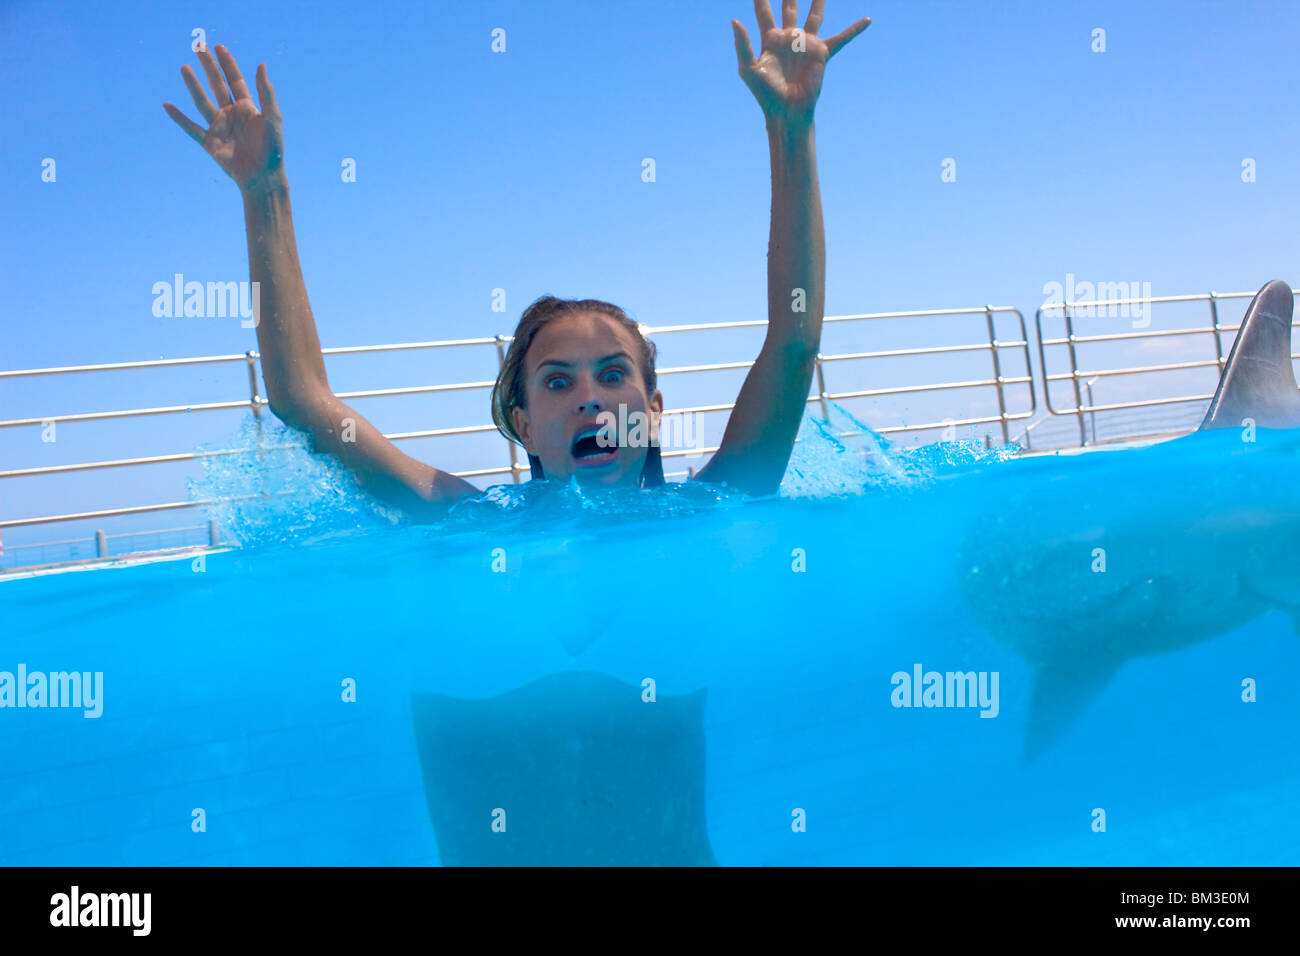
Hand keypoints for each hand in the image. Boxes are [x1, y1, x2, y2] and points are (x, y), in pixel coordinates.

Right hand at [163, 44, 283, 193]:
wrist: (262, 177)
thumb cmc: (272, 149)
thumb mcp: (272, 118)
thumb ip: (266, 92)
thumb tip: (262, 64)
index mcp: (247, 108)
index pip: (235, 80)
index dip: (228, 64)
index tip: (219, 47)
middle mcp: (231, 115)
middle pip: (216, 85)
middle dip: (208, 66)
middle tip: (198, 46)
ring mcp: (219, 127)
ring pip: (202, 102)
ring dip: (193, 85)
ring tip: (184, 67)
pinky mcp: (209, 142)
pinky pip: (191, 128)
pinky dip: (178, 118)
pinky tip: (166, 105)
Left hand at [732, 0, 869, 124]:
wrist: (786, 110)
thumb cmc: (765, 93)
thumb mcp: (748, 69)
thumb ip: (742, 44)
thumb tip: (734, 19)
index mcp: (770, 39)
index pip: (764, 10)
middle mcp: (788, 37)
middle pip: (789, 5)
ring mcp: (806, 43)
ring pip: (815, 14)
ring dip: (819, 0)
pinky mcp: (821, 53)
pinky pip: (841, 38)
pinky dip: (854, 30)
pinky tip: (867, 20)